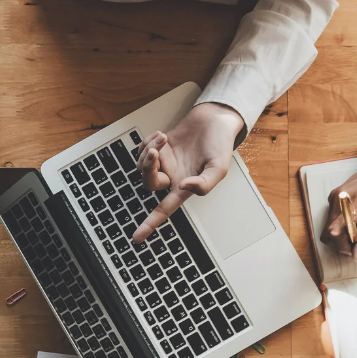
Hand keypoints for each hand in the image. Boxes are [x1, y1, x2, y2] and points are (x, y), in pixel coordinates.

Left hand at [132, 103, 244, 242]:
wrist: (215, 119)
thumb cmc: (219, 144)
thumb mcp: (219, 168)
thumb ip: (204, 184)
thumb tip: (182, 187)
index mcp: (184, 187)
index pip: (164, 209)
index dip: (150, 224)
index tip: (137, 238)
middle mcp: (171, 176)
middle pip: (148, 183)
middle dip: (147, 167)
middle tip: (156, 152)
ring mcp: (163, 162)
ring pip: (142, 165)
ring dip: (148, 150)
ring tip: (163, 137)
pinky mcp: (158, 147)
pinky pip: (142, 150)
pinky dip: (147, 142)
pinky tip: (160, 135)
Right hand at [320, 152, 356, 260]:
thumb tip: (356, 256)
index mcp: (356, 204)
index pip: (334, 233)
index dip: (342, 247)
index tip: (355, 249)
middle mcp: (340, 199)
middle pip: (329, 233)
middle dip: (342, 242)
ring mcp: (335, 195)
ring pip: (329, 226)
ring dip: (343, 232)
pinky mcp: (334, 194)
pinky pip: (332, 216)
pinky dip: (342, 222)